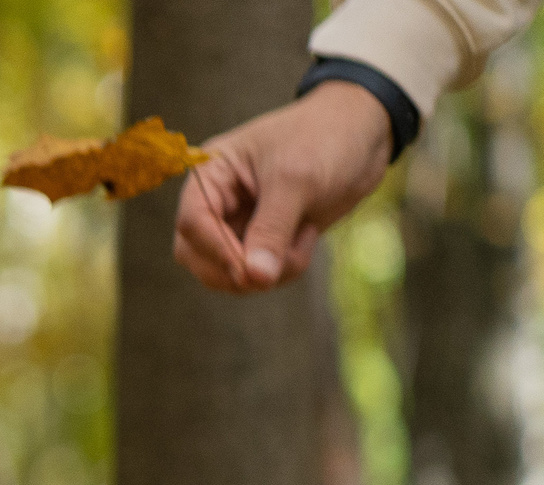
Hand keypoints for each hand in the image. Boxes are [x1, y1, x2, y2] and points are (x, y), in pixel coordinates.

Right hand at [174, 80, 392, 292]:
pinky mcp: (262, 240)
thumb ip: (272, 229)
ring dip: (261, 275)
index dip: (215, 249)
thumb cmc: (325, 138)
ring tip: (302, 246)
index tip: (248, 270)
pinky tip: (306, 242)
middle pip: (197, 255)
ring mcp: (238, 224)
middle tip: (272, 272)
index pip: (193, 221)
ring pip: (225, 271)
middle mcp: (218, 202)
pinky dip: (279, 272)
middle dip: (235, 270)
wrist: (365, 131)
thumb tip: (255, 278)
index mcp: (213, 174)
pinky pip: (255, 274)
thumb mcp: (297, 180)